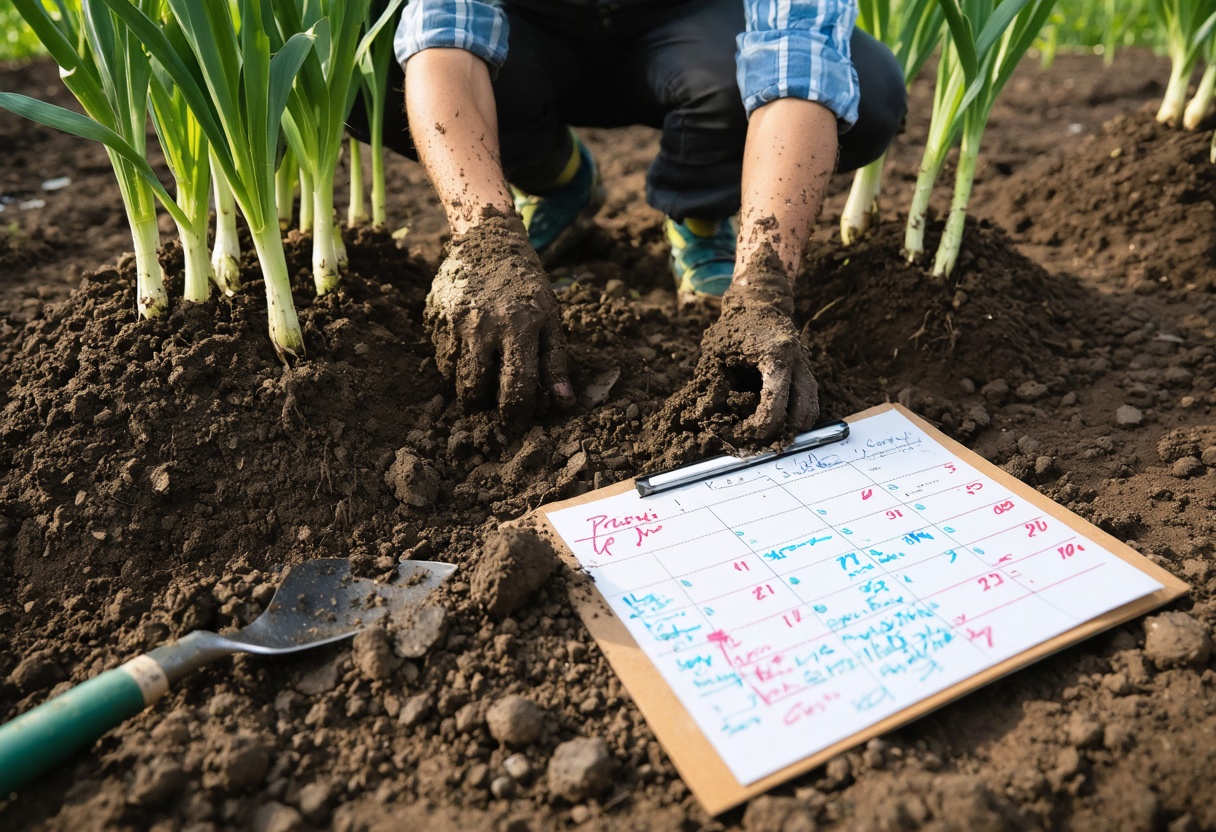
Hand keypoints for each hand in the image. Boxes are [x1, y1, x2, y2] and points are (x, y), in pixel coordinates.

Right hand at [425, 213, 574, 421]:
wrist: (488, 241)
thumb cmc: (527, 286)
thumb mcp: (551, 318)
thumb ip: (555, 362)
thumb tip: (564, 403)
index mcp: (519, 327)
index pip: (517, 385)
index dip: (517, 412)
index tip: (516, 421)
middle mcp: (483, 326)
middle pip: (475, 388)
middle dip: (483, 407)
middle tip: (491, 407)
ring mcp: (454, 321)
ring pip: (453, 376)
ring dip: (466, 388)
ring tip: (481, 380)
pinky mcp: (434, 316)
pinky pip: (440, 357)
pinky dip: (453, 366)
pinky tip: (468, 356)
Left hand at [684, 248, 819, 442]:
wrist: (759, 303)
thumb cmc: (734, 328)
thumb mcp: (717, 354)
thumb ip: (715, 386)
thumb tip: (706, 417)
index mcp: (776, 357)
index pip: (775, 406)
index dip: (758, 428)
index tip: (742, 435)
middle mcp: (798, 363)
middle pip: (801, 414)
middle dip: (780, 434)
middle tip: (760, 445)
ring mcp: (807, 367)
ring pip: (811, 410)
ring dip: (793, 428)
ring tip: (770, 439)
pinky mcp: (807, 372)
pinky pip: (810, 402)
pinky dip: (797, 417)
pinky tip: (779, 424)